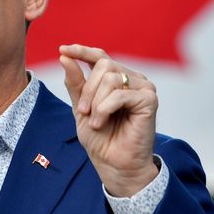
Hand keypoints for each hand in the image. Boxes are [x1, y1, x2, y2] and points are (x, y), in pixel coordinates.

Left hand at [59, 44, 158, 196]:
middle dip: (88, 89)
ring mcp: (143, 88)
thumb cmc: (101, 138)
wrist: (114, 165)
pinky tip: (101, 122)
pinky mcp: (150, 100)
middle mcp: (132, 79)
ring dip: (96, 102)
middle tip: (82, 111)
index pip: (100, 56)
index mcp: (117, 79)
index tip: (63, 49)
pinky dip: (105, 108)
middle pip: (104, 65)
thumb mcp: (81, 107)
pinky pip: (120, 94)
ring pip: (111, 79)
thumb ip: (75, 83)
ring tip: (94, 121)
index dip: (82, 51)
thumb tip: (64, 56)